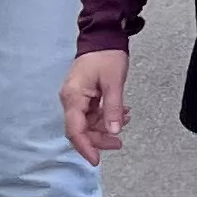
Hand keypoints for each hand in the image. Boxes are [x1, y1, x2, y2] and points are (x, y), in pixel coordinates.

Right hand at [62, 48, 129, 162]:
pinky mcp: (83, 95)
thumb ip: (112, 108)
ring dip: (105, 126)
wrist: (103, 36)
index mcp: (73, 97)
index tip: (96, 160)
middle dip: (100, 138)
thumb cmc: (106, 55)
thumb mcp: (114, 82)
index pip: (75, 130)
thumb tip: (114, 131)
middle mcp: (71, 99)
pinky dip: (106, 116)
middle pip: (81, 129)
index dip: (85, 147)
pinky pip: (92, 113)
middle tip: (119, 142)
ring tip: (125, 119)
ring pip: (88, 123)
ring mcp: (76, 98)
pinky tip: (121, 112)